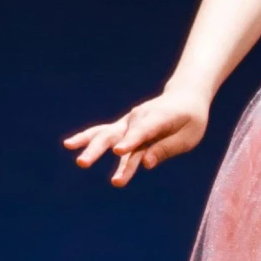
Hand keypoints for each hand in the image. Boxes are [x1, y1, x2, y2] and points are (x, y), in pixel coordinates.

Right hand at [63, 90, 208, 186]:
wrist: (184, 97)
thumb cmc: (190, 119)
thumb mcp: (188, 137)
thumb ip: (166, 149)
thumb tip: (146, 164)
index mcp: (159, 119)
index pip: (142, 132)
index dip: (131, 141)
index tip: (118, 152)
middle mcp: (139, 118)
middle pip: (117, 135)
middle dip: (100, 150)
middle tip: (83, 163)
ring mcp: (129, 122)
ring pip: (106, 134)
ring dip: (91, 147)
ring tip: (78, 161)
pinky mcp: (123, 127)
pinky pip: (103, 133)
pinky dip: (87, 138)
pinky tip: (69, 145)